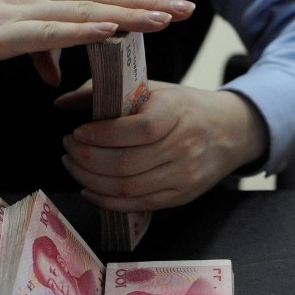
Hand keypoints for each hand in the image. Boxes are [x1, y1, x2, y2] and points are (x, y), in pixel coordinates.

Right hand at [0, 0, 194, 83]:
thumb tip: (57, 76)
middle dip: (149, 2)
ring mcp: (29, 11)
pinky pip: (53, 30)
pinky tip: (109, 28)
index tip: (173, 5)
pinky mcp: (9, 30)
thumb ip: (40, 51)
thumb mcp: (10, 38)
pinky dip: (84, 28)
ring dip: (129, 12)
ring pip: (88, 8)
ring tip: (163, 17)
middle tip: (186, 9)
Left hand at [56, 81, 269, 211]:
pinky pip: (138, 205)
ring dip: (91, 180)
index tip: (77, 131)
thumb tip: (63, 102)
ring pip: (128, 188)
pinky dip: (107, 201)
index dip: (101, 135)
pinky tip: (89, 189)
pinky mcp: (182, 196)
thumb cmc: (185, 108)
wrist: (231, 131)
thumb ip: (106, 92)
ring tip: (73, 166)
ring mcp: (184, 175)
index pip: (138, 130)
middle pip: (127, 164)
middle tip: (68, 149)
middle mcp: (184, 146)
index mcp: (177, 112)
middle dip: (87, 160)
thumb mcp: (153, 89)